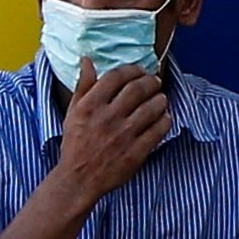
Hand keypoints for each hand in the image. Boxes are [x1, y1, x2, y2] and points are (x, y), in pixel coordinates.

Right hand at [46, 59, 175, 205]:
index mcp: (90, 106)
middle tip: (154, 82)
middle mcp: (108, 117)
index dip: (131, 69)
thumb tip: (88, 60)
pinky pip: (159, 130)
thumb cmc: (75, 144)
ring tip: (160, 99)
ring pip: (152, 107)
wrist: (79, 179)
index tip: (138, 71)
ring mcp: (124, 135)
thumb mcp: (73, 112)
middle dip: (150, 81)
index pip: (116, 76)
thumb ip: (83, 85)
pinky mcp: (137, 151)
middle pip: (138, 88)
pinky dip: (165, 120)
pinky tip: (163, 118)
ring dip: (160, 99)